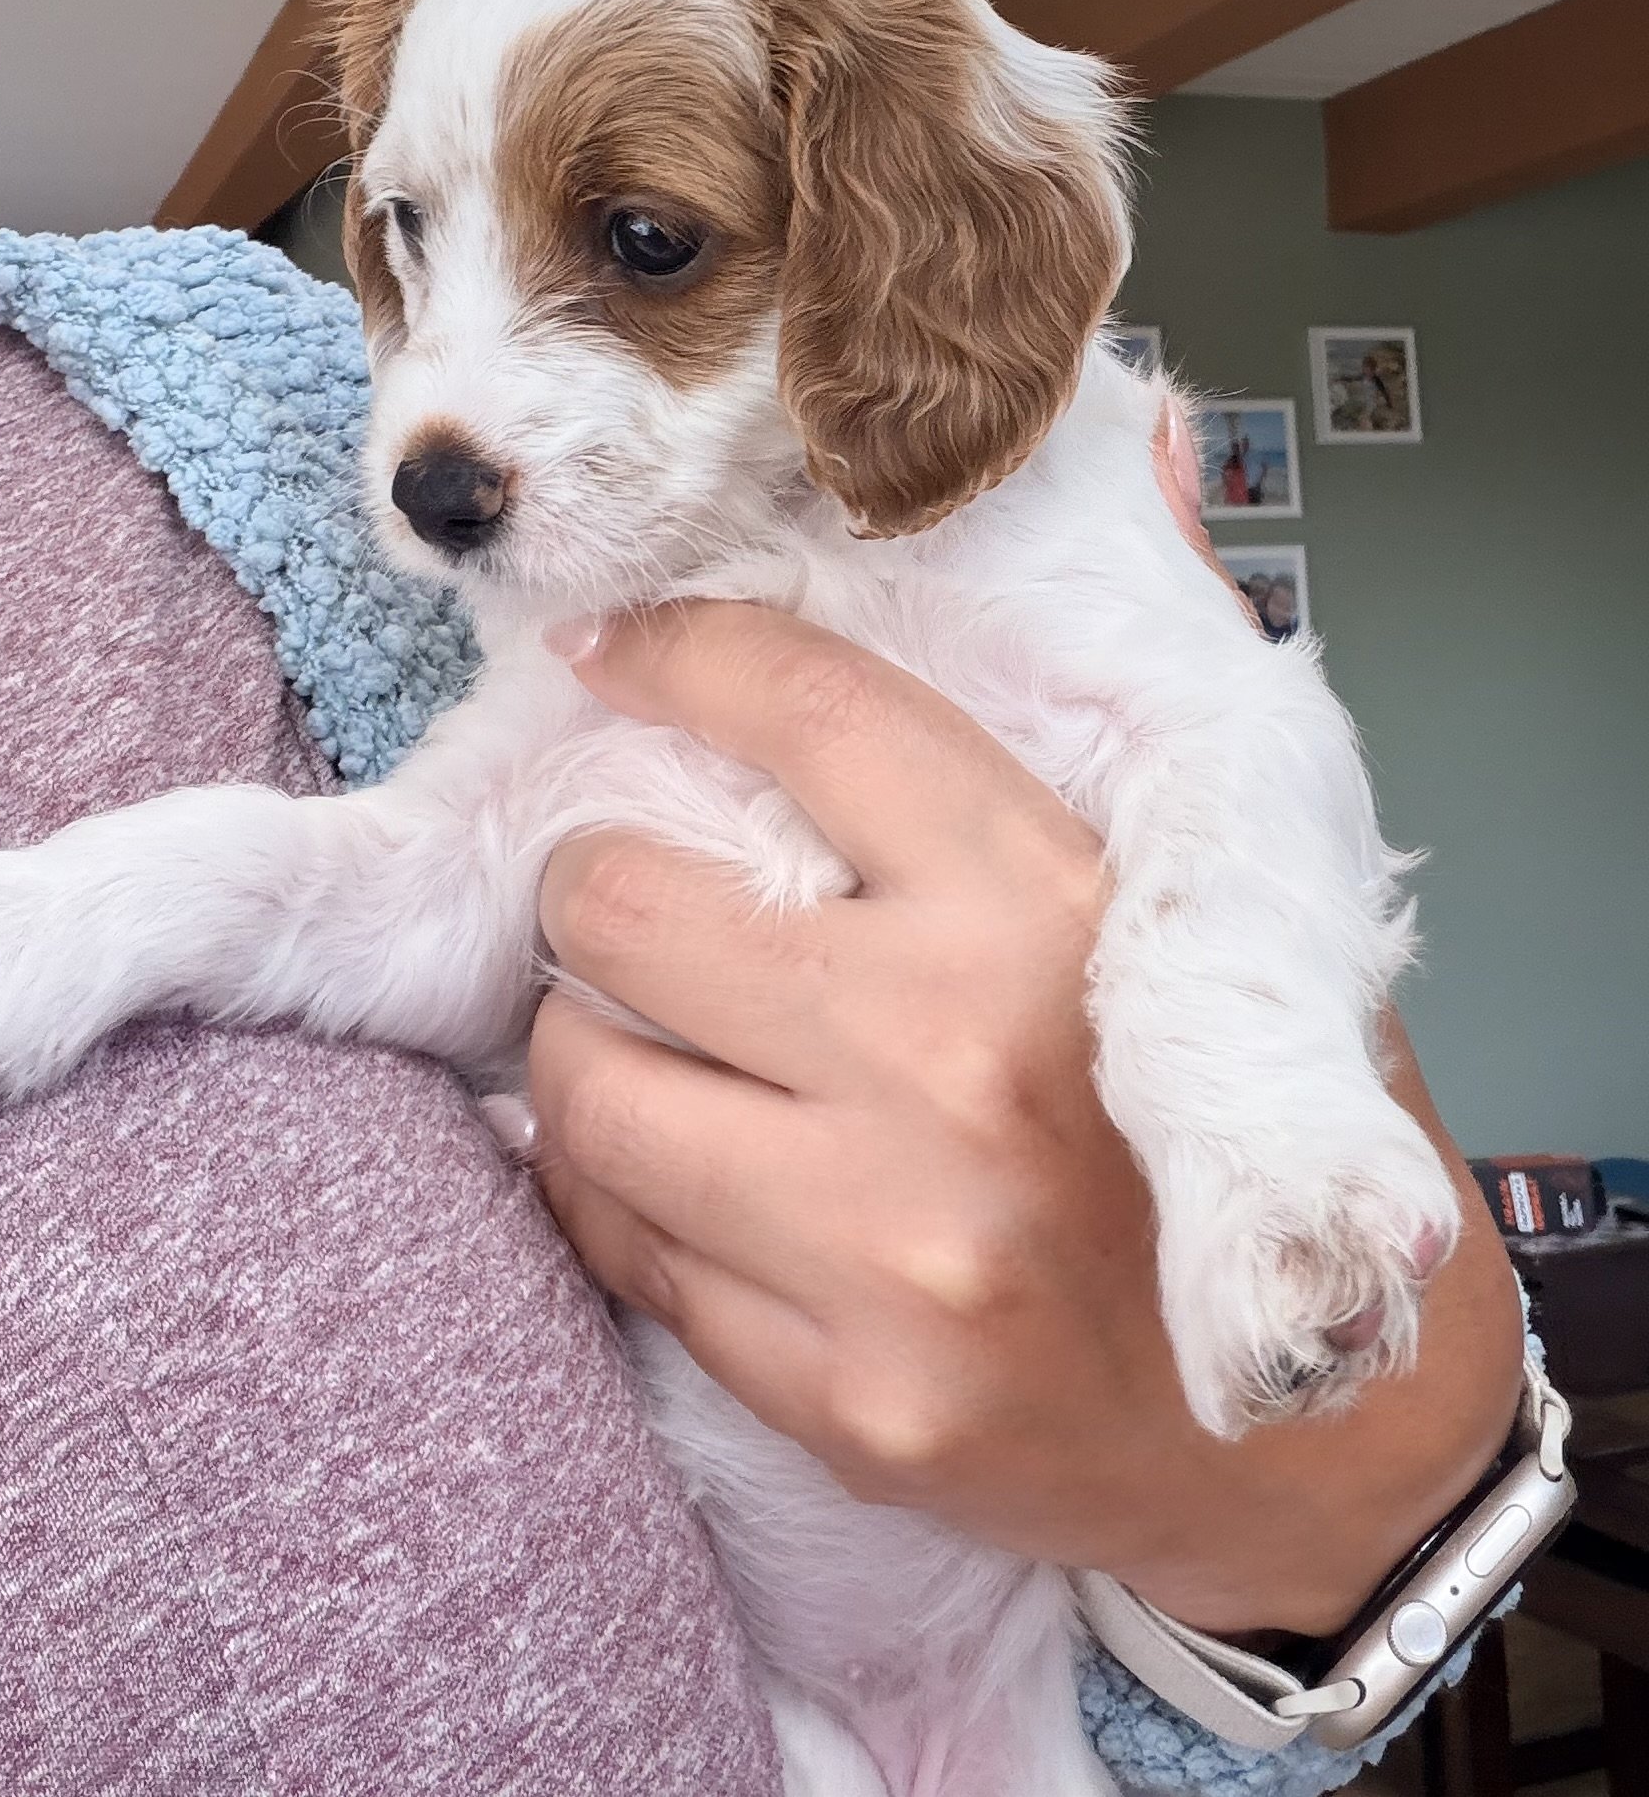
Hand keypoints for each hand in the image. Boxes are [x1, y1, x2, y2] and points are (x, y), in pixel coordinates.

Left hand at [527, 427, 1520, 1636]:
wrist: (1311, 1449)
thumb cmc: (1241, 1143)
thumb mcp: (1222, 909)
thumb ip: (1148, 688)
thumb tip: (1136, 447)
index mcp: (1053, 912)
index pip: (807, 716)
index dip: (677, 656)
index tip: (610, 650)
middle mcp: (957, 1064)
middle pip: (628, 899)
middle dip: (599, 883)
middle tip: (635, 900)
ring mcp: (890, 1244)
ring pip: (584, 1080)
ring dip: (585, 1045)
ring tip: (649, 1045)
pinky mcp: (841, 1393)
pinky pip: (617, 1246)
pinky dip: (613, 1194)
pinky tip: (683, 1175)